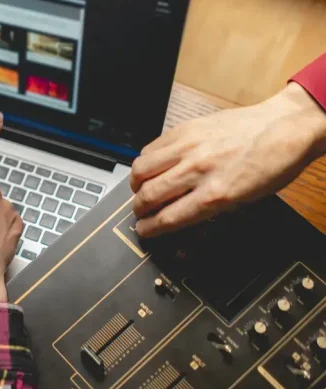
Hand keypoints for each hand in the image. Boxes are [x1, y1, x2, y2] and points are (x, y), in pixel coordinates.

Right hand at [131, 83, 325, 237]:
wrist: (285, 126)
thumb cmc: (272, 165)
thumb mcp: (245, 200)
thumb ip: (208, 209)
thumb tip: (179, 216)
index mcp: (216, 194)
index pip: (168, 218)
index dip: (150, 228)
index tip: (144, 230)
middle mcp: (198, 170)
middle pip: (149, 195)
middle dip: (139, 209)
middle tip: (140, 212)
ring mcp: (189, 146)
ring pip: (141, 169)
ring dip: (136, 184)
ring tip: (141, 188)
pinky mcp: (186, 128)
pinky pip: (151, 147)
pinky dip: (145, 161)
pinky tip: (152, 167)